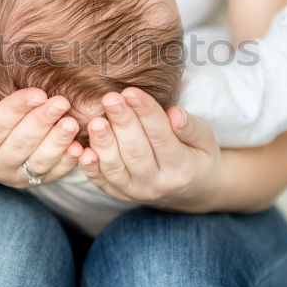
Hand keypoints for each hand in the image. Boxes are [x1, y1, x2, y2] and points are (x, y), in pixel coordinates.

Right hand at [0, 84, 83, 186]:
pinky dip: (67, 163)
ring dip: (58, 143)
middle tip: (62, 102)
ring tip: (72, 123)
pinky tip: (80, 147)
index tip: (38, 93)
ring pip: (39, 161)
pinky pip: (52, 173)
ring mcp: (14, 176)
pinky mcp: (31, 180)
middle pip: (21, 143)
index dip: (18, 109)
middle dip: (43, 122)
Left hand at [77, 87, 223, 211]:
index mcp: (182, 168)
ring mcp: (135, 192)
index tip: (132, 92)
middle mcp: (157, 184)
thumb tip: (175, 114)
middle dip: (122, 123)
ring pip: (116, 168)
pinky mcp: (118, 194)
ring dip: (103, 143)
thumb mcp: (205, 139)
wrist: (190, 189)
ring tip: (95, 121)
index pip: (161, 137)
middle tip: (110, 98)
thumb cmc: (197, 154)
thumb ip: (191, 127)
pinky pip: (101, 181)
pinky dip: (89, 168)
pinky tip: (82, 150)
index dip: (146, 113)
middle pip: (136, 152)